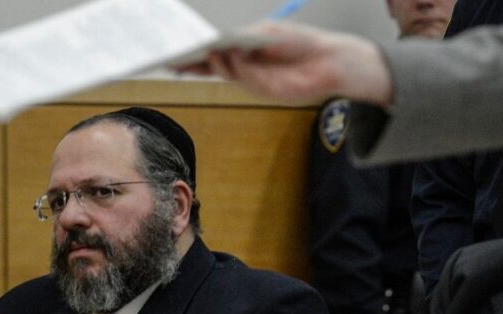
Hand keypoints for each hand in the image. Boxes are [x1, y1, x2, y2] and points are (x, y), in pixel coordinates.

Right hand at [174, 22, 393, 105]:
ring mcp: (254, 79)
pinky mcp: (265, 90)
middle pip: (214, 66)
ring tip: (201, 52)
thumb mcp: (267, 34)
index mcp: (242, 50)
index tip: (174, 49)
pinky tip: (228, 55)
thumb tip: (221, 43)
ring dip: (213, 64)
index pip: (212, 53)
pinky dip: (236, 66)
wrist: (329, 61)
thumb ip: (244, 39)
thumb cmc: (300, 42)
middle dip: (194, 64)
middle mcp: (245, 66)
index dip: (193, 53)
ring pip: (227, 72)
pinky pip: (246, 77)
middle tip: (173, 59)